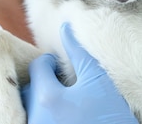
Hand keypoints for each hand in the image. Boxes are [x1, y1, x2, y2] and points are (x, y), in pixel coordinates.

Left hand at [21, 23, 138, 123]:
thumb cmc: (110, 119)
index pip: (38, 67)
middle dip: (44, 83)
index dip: (51, 63)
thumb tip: (65, 27)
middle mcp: (36, 117)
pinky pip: (35, 121)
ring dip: (42, 102)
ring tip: (63, 104)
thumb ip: (79, 54)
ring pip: (31, 108)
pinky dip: (45, 117)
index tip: (61, 68)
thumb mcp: (100, 83)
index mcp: (47, 98)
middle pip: (31, 89)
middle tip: (62, 86)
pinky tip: (63, 118)